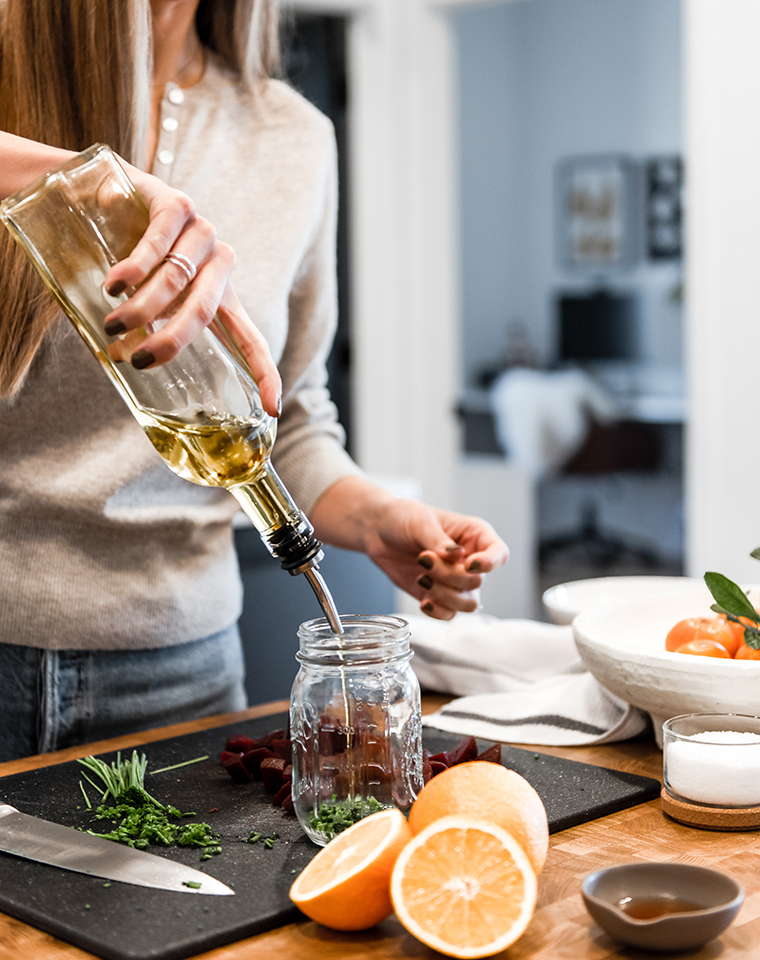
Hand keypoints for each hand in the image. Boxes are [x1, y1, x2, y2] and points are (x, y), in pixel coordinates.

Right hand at [102, 162, 281, 417]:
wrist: (98, 196)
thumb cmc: (126, 258)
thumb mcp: (145, 300)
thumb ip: (148, 328)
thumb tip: (124, 361)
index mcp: (221, 296)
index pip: (250, 339)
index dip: (265, 374)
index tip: (274, 410)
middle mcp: (219, 263)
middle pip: (204, 312)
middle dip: (171, 341)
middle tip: (138, 362)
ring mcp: (202, 231)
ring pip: (176, 279)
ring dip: (141, 307)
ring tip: (111, 324)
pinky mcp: (176, 204)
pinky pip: (158, 243)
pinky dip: (134, 268)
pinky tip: (115, 284)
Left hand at [310, 477, 508, 620]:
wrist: (378, 531)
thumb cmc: (403, 517)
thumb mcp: (421, 522)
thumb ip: (439, 540)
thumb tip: (457, 555)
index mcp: (475, 536)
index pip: (499, 554)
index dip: (490, 563)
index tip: (469, 564)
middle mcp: (470, 561)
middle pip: (477, 582)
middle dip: (448, 575)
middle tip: (423, 558)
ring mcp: (455, 581)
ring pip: (467, 603)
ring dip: (443, 594)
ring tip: (421, 577)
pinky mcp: (439, 595)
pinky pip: (449, 614)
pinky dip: (437, 611)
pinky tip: (423, 600)